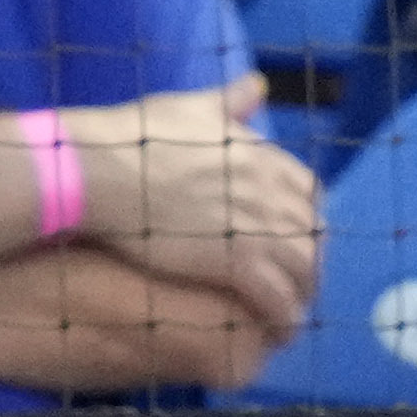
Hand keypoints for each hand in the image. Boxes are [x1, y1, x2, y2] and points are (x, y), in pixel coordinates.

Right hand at [68, 90, 326, 344]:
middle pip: (313, 234)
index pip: (309, 192)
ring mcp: (257, 226)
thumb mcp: (192, 107)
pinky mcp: (237, 261)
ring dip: (303, 295)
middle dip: (310, 262)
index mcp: (261, 154)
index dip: (306, 220)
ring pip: (304, 269)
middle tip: (295, 285)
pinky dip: (285, 317)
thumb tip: (258, 85)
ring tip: (290, 315)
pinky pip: (278, 297)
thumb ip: (229, 102)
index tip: (295, 240)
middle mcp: (269, 189)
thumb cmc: (135, 136)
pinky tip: (278, 331)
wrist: (102, 169)